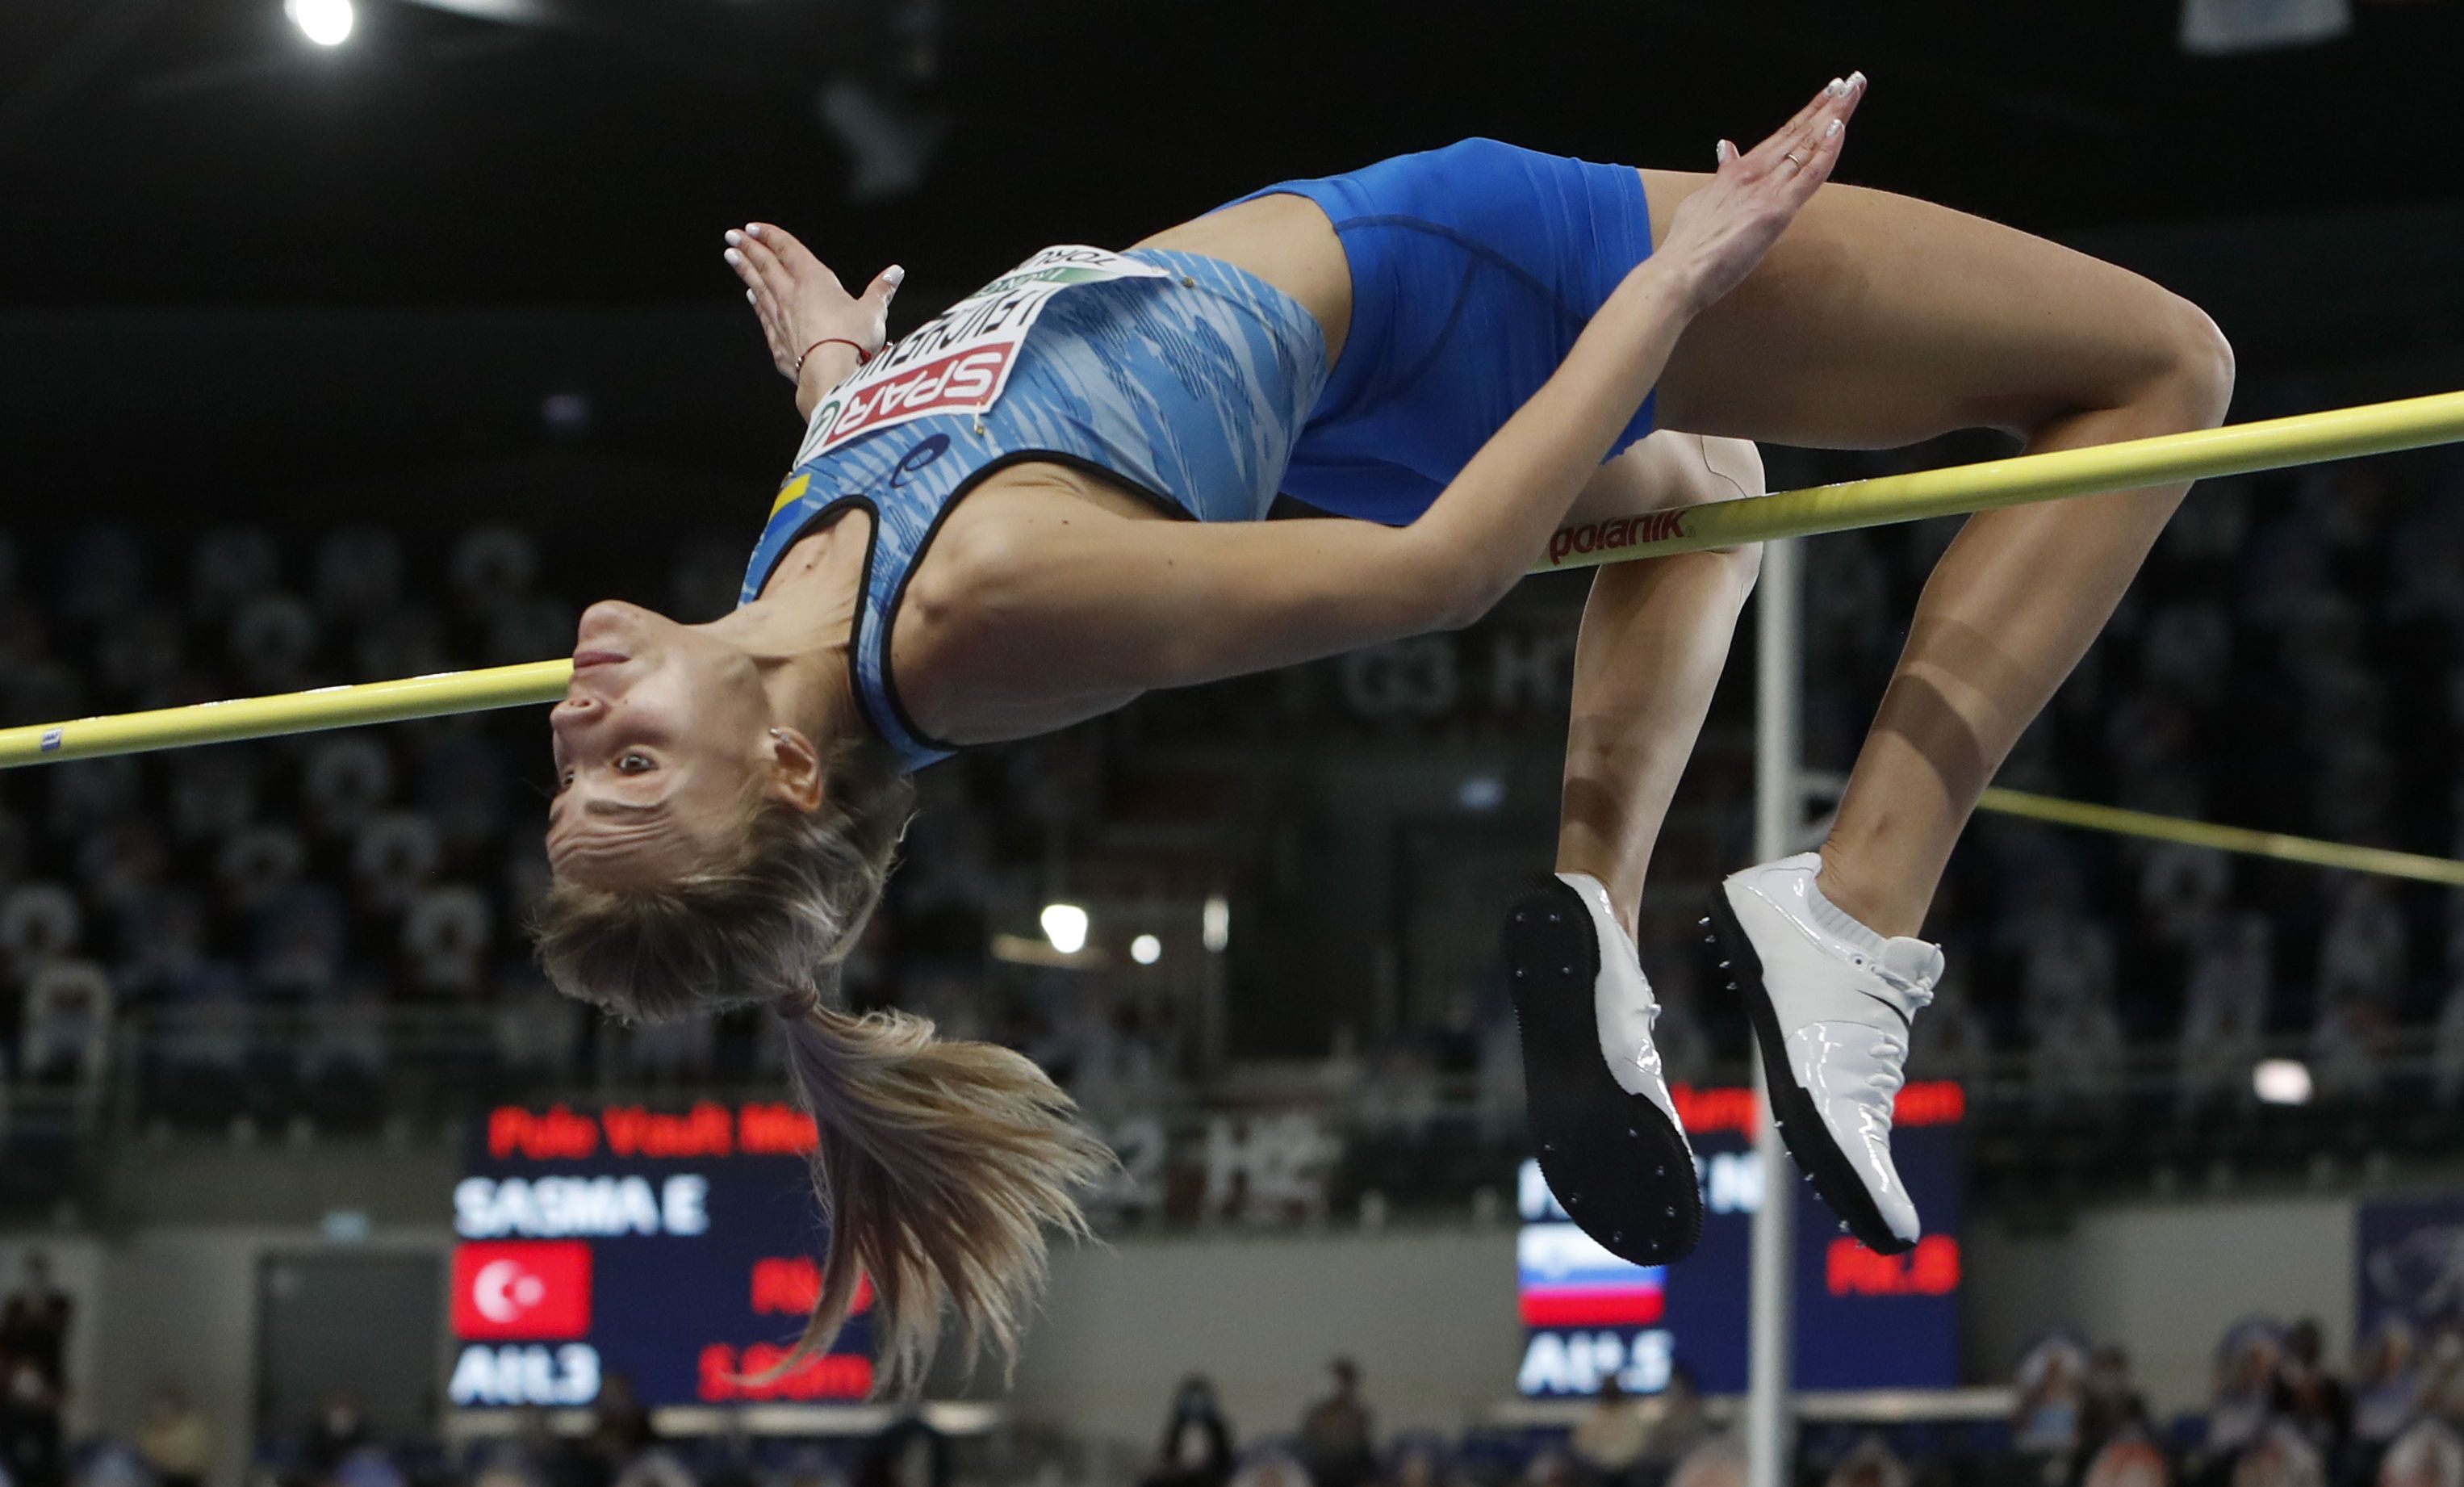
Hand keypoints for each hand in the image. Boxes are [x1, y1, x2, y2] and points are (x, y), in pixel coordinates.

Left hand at [722, 222, 903, 385]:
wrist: (830, 376)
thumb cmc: (853, 340)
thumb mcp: (873, 312)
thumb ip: (881, 291)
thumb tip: (896, 272)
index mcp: (813, 279)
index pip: (788, 250)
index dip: (771, 236)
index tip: (754, 227)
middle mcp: (791, 295)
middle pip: (765, 266)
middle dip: (749, 248)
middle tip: (732, 235)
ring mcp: (780, 319)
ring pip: (758, 287)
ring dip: (745, 270)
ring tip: (731, 256)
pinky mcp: (779, 343)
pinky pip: (764, 316)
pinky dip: (756, 303)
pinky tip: (751, 297)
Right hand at [1653, 72, 1864, 315]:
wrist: (1677, 271)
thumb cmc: (1687, 246)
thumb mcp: (1703, 200)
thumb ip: (1721, 173)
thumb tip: (1725, 148)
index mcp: (1739, 171)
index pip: (1782, 136)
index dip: (1807, 113)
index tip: (1828, 92)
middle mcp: (1754, 173)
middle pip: (1799, 133)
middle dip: (1828, 105)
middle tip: (1852, 80)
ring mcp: (1766, 189)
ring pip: (1807, 146)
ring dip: (1833, 116)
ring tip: (1853, 89)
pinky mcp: (1776, 210)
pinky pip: (1808, 176)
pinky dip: (1826, 151)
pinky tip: (1839, 127)